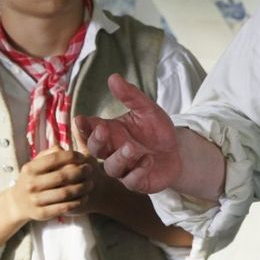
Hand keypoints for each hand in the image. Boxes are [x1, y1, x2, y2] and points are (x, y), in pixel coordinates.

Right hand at [4, 148, 97, 223]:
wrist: (18, 203)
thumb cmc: (33, 179)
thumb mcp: (35, 164)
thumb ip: (48, 154)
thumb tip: (63, 148)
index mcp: (30, 169)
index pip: (54, 159)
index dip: (71, 156)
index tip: (82, 157)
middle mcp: (31, 184)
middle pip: (61, 176)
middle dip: (80, 172)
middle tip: (90, 169)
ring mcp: (35, 200)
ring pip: (64, 193)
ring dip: (81, 188)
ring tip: (90, 183)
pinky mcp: (42, 213)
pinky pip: (63, 208)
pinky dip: (77, 202)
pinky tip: (84, 197)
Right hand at [75, 74, 182, 193]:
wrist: (178, 151)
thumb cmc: (156, 130)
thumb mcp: (147, 109)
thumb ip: (131, 96)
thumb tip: (113, 77)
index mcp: (110, 131)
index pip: (90, 129)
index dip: (83, 126)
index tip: (80, 119)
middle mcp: (112, 150)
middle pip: (95, 149)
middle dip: (96, 140)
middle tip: (103, 130)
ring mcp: (123, 168)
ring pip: (111, 167)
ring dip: (120, 157)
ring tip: (133, 148)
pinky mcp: (137, 181)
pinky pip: (132, 180)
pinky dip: (138, 171)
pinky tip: (148, 161)